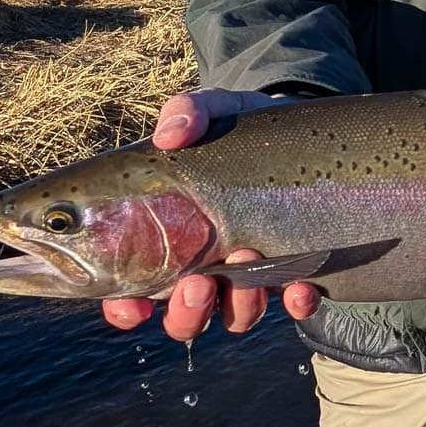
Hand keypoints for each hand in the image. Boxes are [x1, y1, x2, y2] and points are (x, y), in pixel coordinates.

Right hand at [101, 88, 320, 340]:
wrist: (299, 128)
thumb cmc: (239, 126)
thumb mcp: (215, 110)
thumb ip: (188, 111)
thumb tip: (168, 135)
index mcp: (169, 239)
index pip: (131, 292)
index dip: (125, 308)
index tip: (132, 304)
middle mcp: (206, 266)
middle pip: (184, 317)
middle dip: (187, 312)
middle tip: (198, 283)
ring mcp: (252, 273)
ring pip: (236, 316)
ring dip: (238, 304)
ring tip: (247, 259)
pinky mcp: (297, 269)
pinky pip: (294, 304)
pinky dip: (296, 303)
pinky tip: (300, 287)